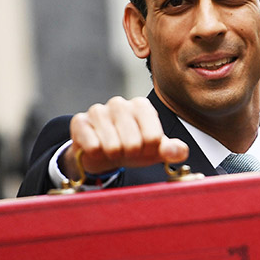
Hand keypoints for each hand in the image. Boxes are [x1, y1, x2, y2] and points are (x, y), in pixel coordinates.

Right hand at [62, 96, 188, 178]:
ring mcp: (98, 110)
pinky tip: (96, 148)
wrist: (101, 151)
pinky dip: (96, 155)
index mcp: (142, 106)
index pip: (154, 138)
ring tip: (113, 150)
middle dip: (131, 155)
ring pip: (113, 147)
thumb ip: (173, 150)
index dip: (149, 151)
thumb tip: (179, 152)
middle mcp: (120, 103)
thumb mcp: (156, 150)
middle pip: (133, 144)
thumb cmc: (133, 148)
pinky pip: (92, 146)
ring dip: (114, 156)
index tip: (144, 148)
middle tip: (126, 151)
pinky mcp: (79, 122)